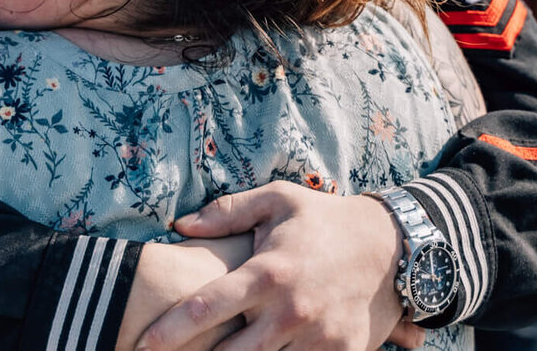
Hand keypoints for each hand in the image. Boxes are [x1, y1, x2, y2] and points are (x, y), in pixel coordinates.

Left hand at [137, 182, 412, 350]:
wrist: (393, 245)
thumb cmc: (325, 220)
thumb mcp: (278, 200)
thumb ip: (227, 212)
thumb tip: (180, 225)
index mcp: (268, 272)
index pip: (208, 306)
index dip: (170, 330)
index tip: (142, 343)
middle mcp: (289, 310)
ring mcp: (317, 338)